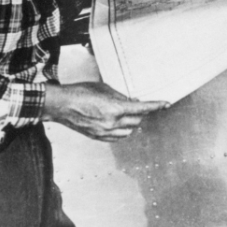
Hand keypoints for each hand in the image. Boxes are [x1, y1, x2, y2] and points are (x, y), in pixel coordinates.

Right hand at [43, 81, 168, 141]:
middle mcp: (111, 123)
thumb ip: (120, 96)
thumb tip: (131, 101)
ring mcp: (104, 132)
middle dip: (140, 112)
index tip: (166, 104)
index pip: (142, 109)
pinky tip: (118, 123)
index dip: (156, 106)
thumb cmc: (80, 92)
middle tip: (136, 104)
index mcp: (114, 109)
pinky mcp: (98, 137)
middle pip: (137, 121)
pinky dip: (122, 130)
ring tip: (126, 113)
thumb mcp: (104, 89)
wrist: (61, 105)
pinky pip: (118, 137)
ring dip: (132, 122)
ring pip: (129, 131)